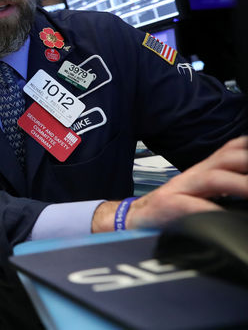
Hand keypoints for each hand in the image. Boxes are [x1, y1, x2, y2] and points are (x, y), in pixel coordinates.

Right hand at [93, 136, 247, 231]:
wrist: (131, 220)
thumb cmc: (168, 211)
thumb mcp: (198, 193)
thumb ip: (222, 188)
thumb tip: (243, 188)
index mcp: (202, 172)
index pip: (229, 149)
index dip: (247, 146)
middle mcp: (192, 176)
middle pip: (225, 158)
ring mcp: (179, 190)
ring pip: (213, 178)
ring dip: (239, 183)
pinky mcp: (169, 208)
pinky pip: (193, 207)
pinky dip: (212, 211)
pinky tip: (226, 219)